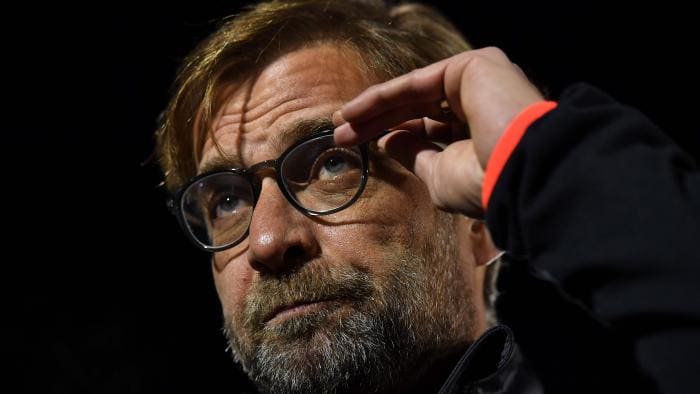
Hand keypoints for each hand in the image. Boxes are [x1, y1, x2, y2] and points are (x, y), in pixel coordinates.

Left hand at [333, 47, 542, 215]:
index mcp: (480, 133)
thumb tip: (388, 141)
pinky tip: (354, 112)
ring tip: (341, 124)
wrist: (518, 171)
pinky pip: (416, 82)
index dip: (393, 135)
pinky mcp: (473, 66)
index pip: (429, 129)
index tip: (360, 146)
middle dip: (377, 122)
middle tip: (342, 134)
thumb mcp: (438, 175)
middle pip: (417, 109)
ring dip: (374, 108)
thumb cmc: (482, 184)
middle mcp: (482, 103)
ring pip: (414, 93)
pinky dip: (383, 96)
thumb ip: (415, 154)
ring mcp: (480, 82)